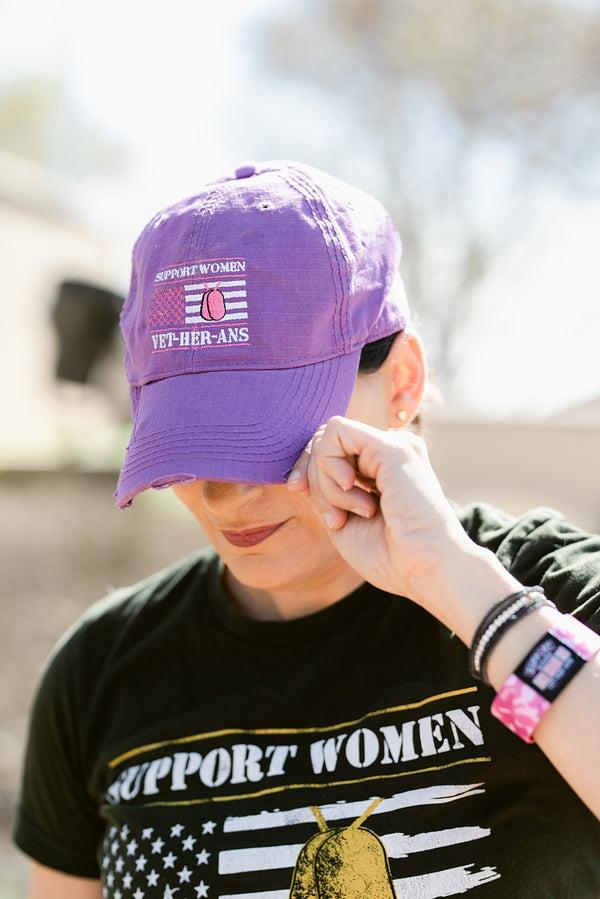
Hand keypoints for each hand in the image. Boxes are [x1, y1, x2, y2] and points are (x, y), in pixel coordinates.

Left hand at [287, 416, 478, 619]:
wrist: (425, 570)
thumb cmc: (389, 557)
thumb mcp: (341, 519)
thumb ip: (321, 491)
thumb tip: (297, 474)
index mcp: (380, 468)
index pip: (328, 447)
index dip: (305, 466)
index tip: (297, 490)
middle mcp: (387, 452)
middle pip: (323, 441)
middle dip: (314, 479)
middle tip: (336, 518)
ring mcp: (392, 445)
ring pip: (326, 436)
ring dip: (325, 481)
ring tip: (355, 511)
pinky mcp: (391, 446)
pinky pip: (336, 433)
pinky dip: (329, 464)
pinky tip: (351, 489)